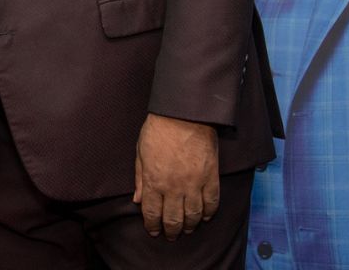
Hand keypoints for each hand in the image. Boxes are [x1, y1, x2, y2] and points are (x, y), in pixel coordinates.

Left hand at [133, 114, 218, 239]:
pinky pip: (211, 202)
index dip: (153, 226)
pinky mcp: (210, 177)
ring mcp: (193, 184)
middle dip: (171, 231)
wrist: (184, 114)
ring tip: (187, 229)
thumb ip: (139, 178)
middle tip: (171, 235)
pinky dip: (208, 213)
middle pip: (173, 219)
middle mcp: (173, 187)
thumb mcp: (140, 152)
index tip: (154, 231)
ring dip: (189, 226)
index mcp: (154, 181)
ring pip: (193, 216)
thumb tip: (137, 200)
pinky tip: (204, 217)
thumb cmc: (159, 129)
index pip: (152, 213)